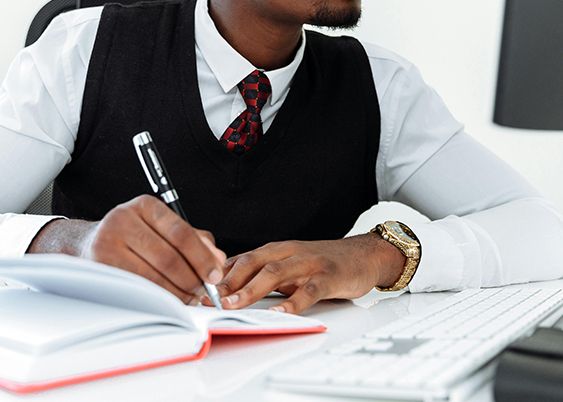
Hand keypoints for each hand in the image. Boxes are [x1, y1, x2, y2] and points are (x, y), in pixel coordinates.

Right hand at [28, 195, 224, 304]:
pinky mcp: (100, 268)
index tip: (215, 274)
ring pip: (154, 278)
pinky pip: (138, 289)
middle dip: (192, 280)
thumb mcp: (164, 228)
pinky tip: (169, 300)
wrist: (88, 244)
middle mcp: (123, 220)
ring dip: (177, 294)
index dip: (202, 257)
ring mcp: (107, 244)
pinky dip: (158, 299)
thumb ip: (195, 240)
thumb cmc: (134, 237)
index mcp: (144, 206)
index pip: (180, 233)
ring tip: (189, 298)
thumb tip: (217, 259)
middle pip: (169, 258)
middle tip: (204, 291)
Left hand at [213, 234, 405, 313]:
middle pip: (252, 263)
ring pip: (275, 273)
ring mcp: (309, 263)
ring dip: (251, 289)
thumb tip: (229, 289)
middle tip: (210, 299)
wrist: (364, 254)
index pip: (241, 260)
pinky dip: (293, 302)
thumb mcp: (289, 265)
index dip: (218, 275)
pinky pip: (309, 290)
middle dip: (228, 281)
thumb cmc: (323, 262)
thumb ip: (263, 274)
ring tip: (235, 304)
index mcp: (276, 250)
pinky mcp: (329, 276)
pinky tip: (281, 313)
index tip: (198, 291)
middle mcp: (289, 252)